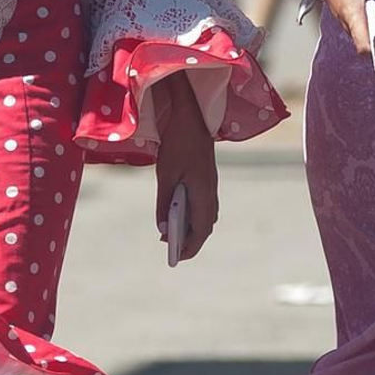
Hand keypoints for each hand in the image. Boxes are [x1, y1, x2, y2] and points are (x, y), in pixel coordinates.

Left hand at [151, 75, 217, 261]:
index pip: (201, 229)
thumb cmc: (177, 143)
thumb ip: (164, 203)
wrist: (192, 116)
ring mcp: (211, 185)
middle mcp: (211, 192)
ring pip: (205, 215)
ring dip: (191, 227)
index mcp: (203, 193)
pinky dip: (192, 215)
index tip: (177, 258)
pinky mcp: (207, 178)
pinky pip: (203, 204)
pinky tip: (178, 212)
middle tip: (171, 249)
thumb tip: (163, 229)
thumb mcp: (166, 175)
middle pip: (205, 225)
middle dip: (190, 240)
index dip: (190, 246)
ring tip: (172, 234)